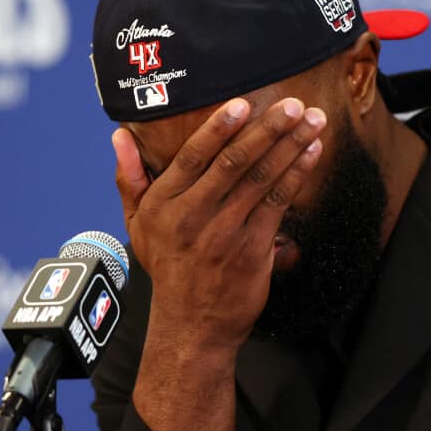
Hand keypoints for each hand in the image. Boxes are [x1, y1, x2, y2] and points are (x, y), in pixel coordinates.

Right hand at [112, 96, 326, 430]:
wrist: (192, 326)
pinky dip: (297, 176)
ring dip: (290, 147)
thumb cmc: (168, 268)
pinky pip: (278, 204)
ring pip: (260, 180)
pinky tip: (311, 153)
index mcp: (163, 205)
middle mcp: (192, 217)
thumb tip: (119, 137)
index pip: (191, 157)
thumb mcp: (138, 224)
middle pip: (233, 163)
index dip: (218, 129)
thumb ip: (130, 178)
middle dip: (267, 130)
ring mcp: (224, 234)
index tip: (241, 103)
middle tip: (293, 105)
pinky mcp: (252, 249)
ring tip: (311, 121)